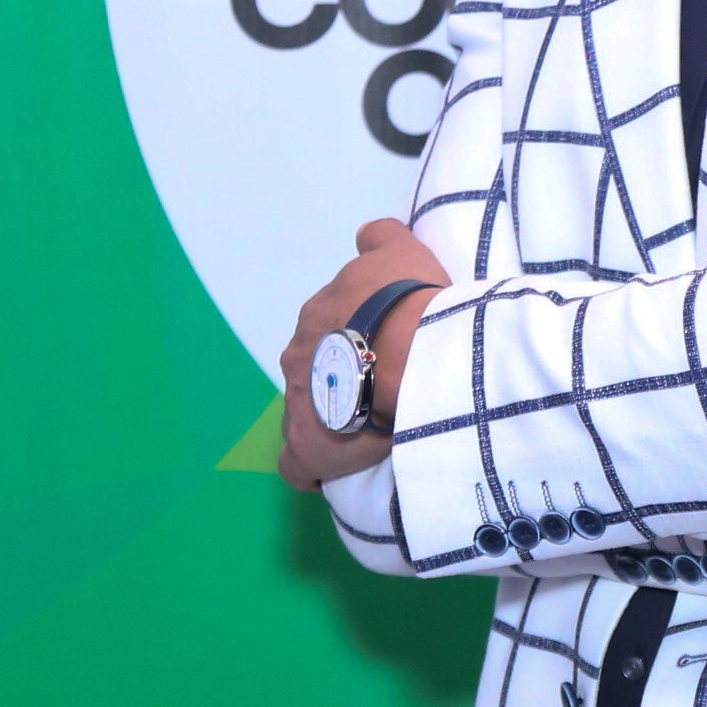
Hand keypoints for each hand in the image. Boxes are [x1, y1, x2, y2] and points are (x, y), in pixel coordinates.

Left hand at [276, 218, 450, 491]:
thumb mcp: (402, 251)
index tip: (382, 350)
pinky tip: (329, 470)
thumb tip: (367, 235)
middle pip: (313, 371)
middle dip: (338, 379)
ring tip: (364, 429)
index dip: (354, 340)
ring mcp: (299, 403)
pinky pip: (297, 463)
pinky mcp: (307, 446)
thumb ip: (382, 239)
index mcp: (318, 316)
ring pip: (305, 413)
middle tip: (379, 388)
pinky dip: (309, 467)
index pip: (328, 329)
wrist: (410, 350)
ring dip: (328, 419)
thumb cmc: (407, 301)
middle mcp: (299, 357)